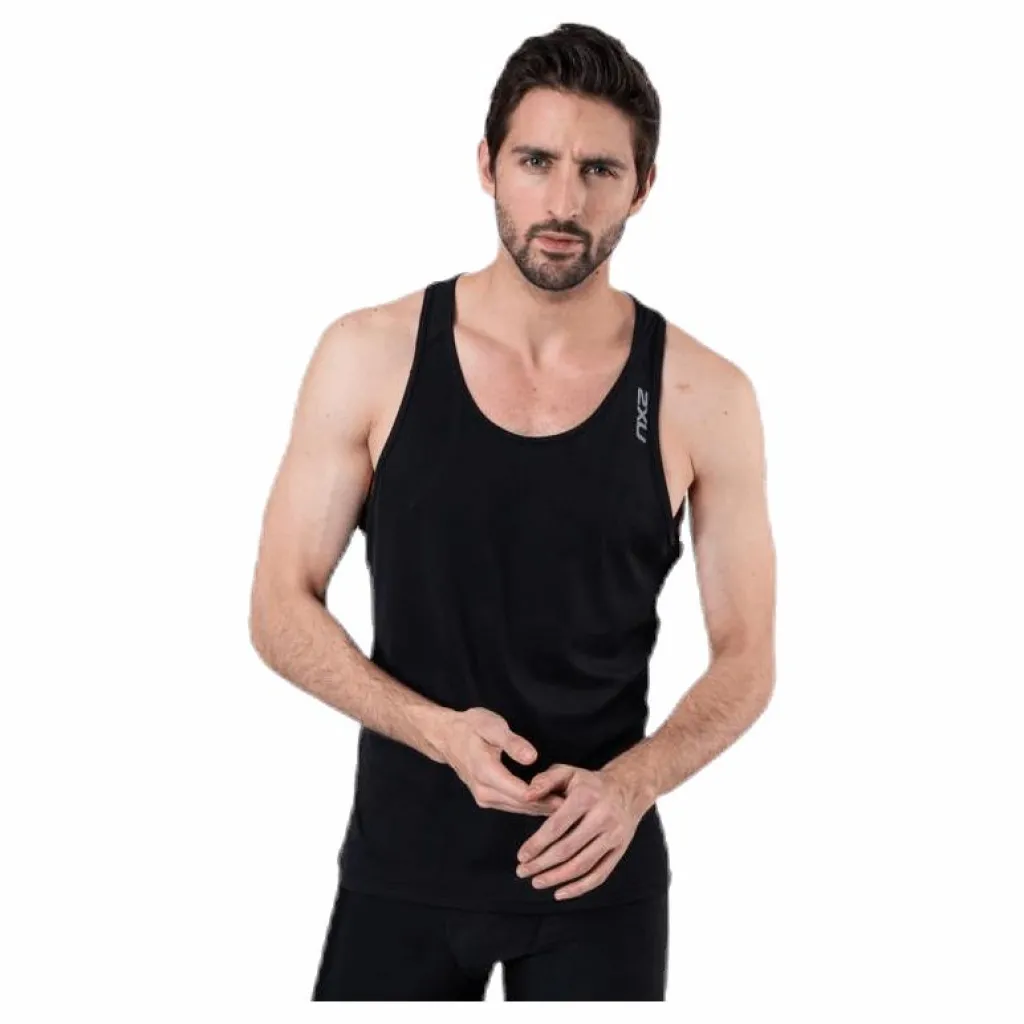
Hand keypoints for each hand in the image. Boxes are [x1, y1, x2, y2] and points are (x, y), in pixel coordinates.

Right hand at [437, 708, 565, 815]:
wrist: (446, 737)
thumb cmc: (470, 727)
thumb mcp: (491, 726)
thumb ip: (512, 742)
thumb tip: (532, 758)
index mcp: (486, 773)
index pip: (522, 793)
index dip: (546, 796)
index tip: (570, 795)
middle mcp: (485, 792)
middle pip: (523, 805)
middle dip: (548, 805)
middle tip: (578, 805)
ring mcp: (484, 799)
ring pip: (518, 809)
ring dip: (541, 808)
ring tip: (570, 806)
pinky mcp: (487, 799)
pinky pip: (512, 806)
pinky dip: (531, 806)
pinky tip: (550, 803)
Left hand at [514, 764, 652, 899]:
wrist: (627, 789)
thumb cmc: (589, 782)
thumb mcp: (567, 772)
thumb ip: (544, 781)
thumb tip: (525, 796)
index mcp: (586, 797)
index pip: (556, 826)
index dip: (536, 844)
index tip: (521, 856)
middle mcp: (602, 817)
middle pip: (567, 849)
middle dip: (542, 864)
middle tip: (522, 872)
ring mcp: (614, 836)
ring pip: (582, 865)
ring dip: (557, 878)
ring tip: (536, 882)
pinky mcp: (620, 850)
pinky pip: (599, 875)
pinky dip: (579, 888)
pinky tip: (560, 893)